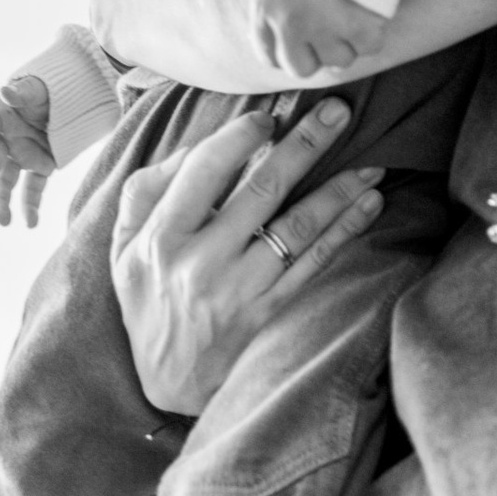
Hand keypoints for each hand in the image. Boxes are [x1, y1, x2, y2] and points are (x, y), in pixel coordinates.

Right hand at [0, 82, 58, 227]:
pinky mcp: (39, 167)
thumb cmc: (45, 88)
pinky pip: (32, 189)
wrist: (68, 96)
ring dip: (3, 203)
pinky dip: (31, 206)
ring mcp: (20, 156)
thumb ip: (22, 92)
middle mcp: (3, 141)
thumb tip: (6, 91)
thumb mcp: (35, 87)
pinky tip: (31, 224)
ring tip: (4, 222)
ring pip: (6, 183)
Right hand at [109, 101, 385, 415]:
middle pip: (260, 191)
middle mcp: (200, 261)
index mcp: (160, 236)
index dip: (240, 137)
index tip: (269, 117)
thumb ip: (147, 191)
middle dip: (304, 146)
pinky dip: (343, 232)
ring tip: (371, 165)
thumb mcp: (124, 247)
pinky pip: (312, 265)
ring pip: (295, 229)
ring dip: (337, 191)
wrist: (166, 384)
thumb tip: (199, 146)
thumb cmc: (148, 300)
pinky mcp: (267, 314)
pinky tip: (368, 206)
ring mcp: (238, 290)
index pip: (204, 170)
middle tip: (338, 111)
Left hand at [249, 0, 387, 81]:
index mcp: (264, 6)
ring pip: (339, 61)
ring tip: (350, 7)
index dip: (290, 52)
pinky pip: (369, 48)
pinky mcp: (358, 26)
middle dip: (317, 54)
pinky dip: (374, 32)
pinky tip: (369, 7)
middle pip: (300, 69)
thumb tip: (277, 59)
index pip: (269, 57)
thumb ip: (275, 14)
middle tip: (332, 29)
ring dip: (348, 41)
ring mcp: (323, 26)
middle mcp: (288, 21)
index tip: (304, 41)